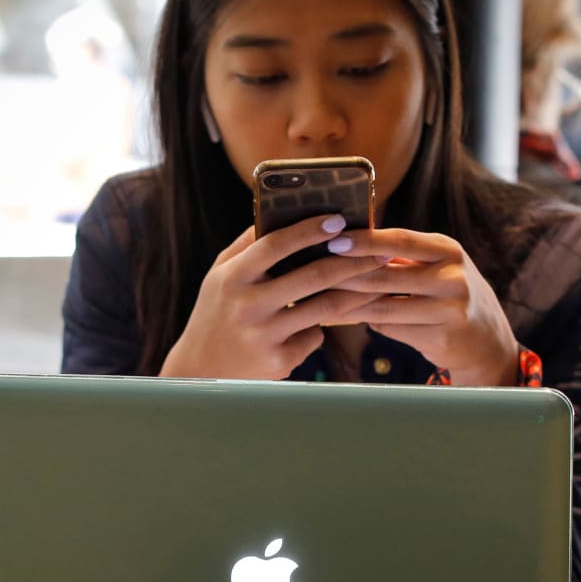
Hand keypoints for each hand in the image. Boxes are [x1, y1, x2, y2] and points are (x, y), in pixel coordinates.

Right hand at [159, 214, 384, 379]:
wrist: (200, 371)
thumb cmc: (216, 312)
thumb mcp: (221, 275)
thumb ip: (248, 246)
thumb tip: (282, 210)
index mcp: (232, 277)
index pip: (275, 244)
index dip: (309, 230)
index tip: (338, 218)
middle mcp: (247, 306)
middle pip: (312, 277)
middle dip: (352, 262)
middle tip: (380, 252)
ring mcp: (264, 336)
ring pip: (324, 309)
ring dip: (356, 294)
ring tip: (376, 281)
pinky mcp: (278, 362)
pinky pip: (314, 337)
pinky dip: (319, 328)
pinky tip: (318, 326)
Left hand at [326, 227, 520, 385]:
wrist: (486, 339)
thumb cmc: (448, 295)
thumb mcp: (435, 267)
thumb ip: (400, 258)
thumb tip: (347, 244)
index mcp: (448, 250)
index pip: (400, 240)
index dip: (365, 240)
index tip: (334, 240)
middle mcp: (452, 277)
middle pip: (386, 275)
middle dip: (346, 275)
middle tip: (314, 272)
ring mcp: (449, 309)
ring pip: (384, 306)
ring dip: (348, 303)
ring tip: (321, 297)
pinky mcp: (441, 337)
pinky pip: (392, 328)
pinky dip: (367, 321)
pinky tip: (345, 318)